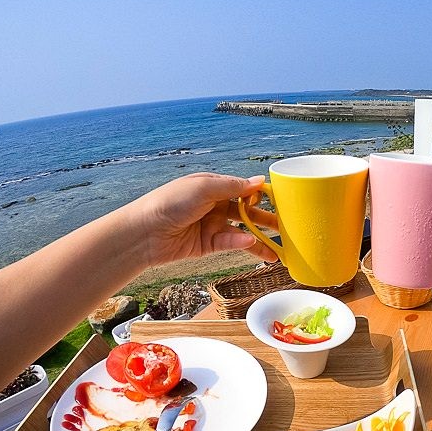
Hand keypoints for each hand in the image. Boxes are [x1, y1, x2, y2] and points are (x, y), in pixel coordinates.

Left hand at [120, 172, 279, 266]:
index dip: (261, 195)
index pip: (244, 189)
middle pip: (246, 212)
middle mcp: (214, 205)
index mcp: (213, 187)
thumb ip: (233, 186)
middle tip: (287, 227)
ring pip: (242, 231)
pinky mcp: (207, 245)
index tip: (281, 200)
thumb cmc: (170, 202)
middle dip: (266, 219)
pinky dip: (240, 243)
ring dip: (260, 239)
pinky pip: (229, 243)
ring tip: (278, 249)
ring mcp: (212, 226)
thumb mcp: (204, 188)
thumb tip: (259, 181)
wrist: (144, 232)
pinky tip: (251, 243)